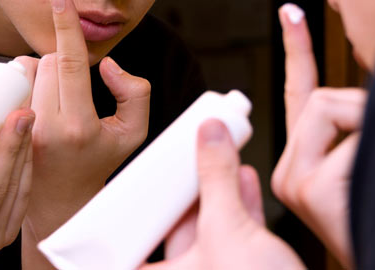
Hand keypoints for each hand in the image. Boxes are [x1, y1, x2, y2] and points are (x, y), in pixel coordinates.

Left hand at [24, 0, 150, 240]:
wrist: (58, 204)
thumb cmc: (100, 161)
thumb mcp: (134, 132)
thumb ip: (135, 92)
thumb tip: (108, 65)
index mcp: (80, 125)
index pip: (71, 64)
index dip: (65, 26)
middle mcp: (45, 127)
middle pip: (47, 62)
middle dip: (60, 60)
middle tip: (71, 86)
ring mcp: (19, 131)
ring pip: (26, 71)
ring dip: (40, 71)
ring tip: (53, 98)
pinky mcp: (2, 130)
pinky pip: (8, 86)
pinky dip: (23, 83)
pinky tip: (30, 102)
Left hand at [141, 119, 304, 269]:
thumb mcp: (227, 229)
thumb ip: (217, 178)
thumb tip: (209, 138)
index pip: (130, 238)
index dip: (134, 205)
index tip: (142, 172)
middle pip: (171, 224)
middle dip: (183, 186)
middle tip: (186, 153)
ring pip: (207, 226)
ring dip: (215, 189)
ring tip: (217, 155)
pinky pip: (235, 232)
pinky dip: (239, 204)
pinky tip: (244, 179)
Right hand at [270, 4, 367, 269]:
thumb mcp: (372, 157)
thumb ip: (364, 117)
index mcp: (303, 158)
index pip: (298, 91)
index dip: (296, 48)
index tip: (291, 11)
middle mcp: (289, 168)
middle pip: (321, 97)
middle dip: (362, 108)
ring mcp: (294, 180)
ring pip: (333, 108)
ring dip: (371, 127)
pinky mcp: (310, 190)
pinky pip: (355, 142)